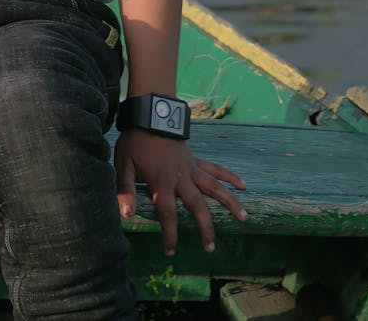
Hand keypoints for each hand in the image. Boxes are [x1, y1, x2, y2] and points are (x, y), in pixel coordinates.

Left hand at [115, 128, 247, 255]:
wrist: (150, 115)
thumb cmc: (135, 142)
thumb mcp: (124, 165)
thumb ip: (125, 190)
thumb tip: (126, 215)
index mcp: (162, 181)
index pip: (167, 214)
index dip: (170, 234)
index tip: (171, 251)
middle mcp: (181, 177)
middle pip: (197, 206)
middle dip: (205, 228)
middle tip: (210, 248)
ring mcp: (191, 167)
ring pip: (214, 187)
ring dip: (229, 202)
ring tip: (244, 217)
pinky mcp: (196, 159)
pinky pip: (215, 168)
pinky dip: (229, 176)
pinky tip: (243, 185)